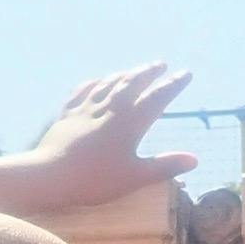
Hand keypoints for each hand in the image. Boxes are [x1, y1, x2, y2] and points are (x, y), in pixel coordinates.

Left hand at [20, 63, 200, 206]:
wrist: (49, 175)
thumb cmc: (95, 179)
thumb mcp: (134, 177)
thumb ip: (164, 166)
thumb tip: (194, 159)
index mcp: (130, 121)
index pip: (157, 97)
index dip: (173, 85)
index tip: (185, 74)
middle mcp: (110, 108)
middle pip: (132, 83)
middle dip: (148, 72)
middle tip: (160, 64)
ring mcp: (86, 108)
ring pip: (109, 83)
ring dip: (124, 74)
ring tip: (134, 70)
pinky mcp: (67, 114)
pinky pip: (83, 91)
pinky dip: (95, 83)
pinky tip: (96, 81)